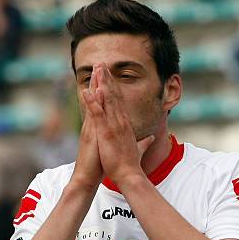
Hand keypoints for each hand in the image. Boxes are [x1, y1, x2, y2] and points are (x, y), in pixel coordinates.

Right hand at [71, 68, 102, 191]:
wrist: (86, 178)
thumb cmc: (98, 166)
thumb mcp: (106, 149)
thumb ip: (111, 140)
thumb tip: (119, 136)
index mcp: (97, 128)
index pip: (101, 106)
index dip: (104, 91)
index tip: (107, 77)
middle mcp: (91, 125)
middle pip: (94, 100)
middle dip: (98, 82)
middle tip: (100, 64)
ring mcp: (89, 129)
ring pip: (92, 104)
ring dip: (94, 87)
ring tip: (97, 70)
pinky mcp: (90, 135)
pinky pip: (92, 117)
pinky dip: (93, 104)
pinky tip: (95, 92)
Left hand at [82, 63, 154, 186]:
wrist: (130, 175)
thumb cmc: (131, 164)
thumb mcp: (138, 150)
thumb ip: (144, 142)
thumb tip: (152, 138)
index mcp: (125, 126)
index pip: (119, 103)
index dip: (114, 88)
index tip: (109, 76)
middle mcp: (120, 122)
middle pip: (113, 96)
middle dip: (107, 79)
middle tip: (102, 64)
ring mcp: (114, 126)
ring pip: (107, 100)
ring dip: (101, 84)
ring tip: (96, 69)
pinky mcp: (106, 133)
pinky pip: (98, 114)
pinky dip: (93, 102)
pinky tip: (86, 91)